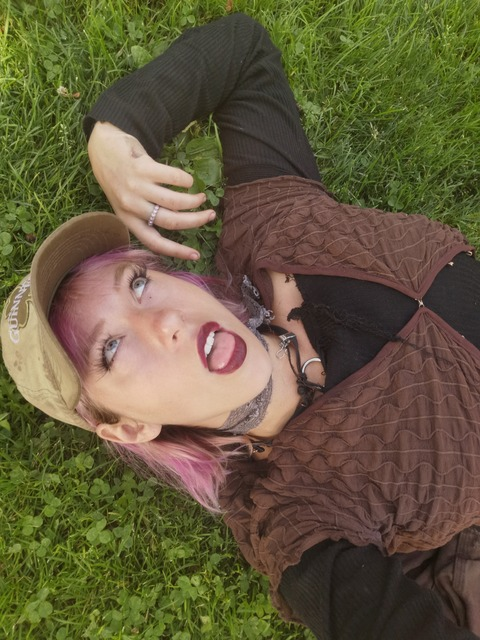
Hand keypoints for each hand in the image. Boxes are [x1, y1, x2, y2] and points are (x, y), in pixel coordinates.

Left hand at [87, 121, 215, 258]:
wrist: (103, 150)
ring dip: (194, 201)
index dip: (177, 251)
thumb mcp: (127, 204)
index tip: (196, 255)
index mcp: (128, 220)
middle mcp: (131, 206)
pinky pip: (173, 177)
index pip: (154, 243)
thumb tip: (178, 224)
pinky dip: (186, 180)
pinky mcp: (143, 168)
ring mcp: (136, 187)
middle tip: (211, 215)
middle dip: (196, 221)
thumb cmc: (119, 180)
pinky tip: (189, 181)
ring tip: (201, 197)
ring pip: (174, 201)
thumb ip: (146, 216)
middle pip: (171, 221)